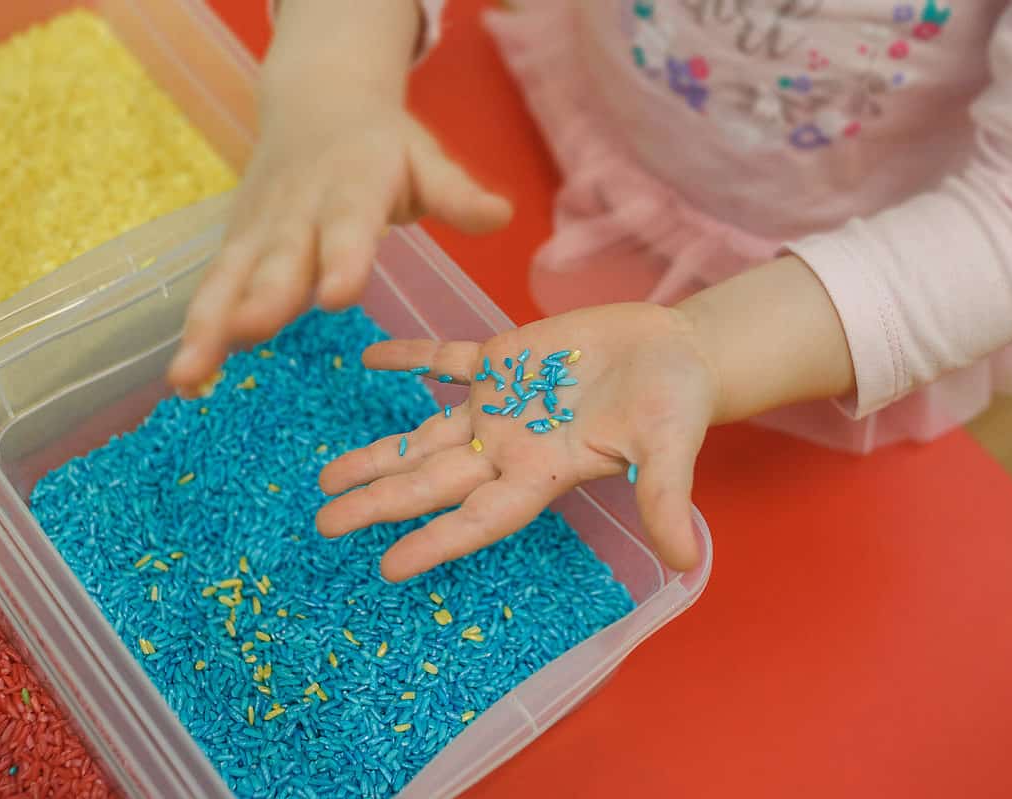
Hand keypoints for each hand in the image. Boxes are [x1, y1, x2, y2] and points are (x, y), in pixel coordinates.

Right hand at [166, 91, 511, 393]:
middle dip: (263, 298)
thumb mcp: (424, 159)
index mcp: (351, 186)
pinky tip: (183, 378)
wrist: (315, 102)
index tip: (337, 295)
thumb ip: (457, 195)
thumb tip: (502, 216)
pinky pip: (213, 290)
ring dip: (208, 326)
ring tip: (187, 375)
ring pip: (230, 279)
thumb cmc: (381, 145)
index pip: (348, 224)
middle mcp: (298, 211)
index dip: (342, 258)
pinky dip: (196, 331)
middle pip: (279, 257)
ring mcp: (259, 230)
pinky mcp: (235, 246)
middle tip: (250, 333)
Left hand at [316, 303, 717, 580]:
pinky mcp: (502, 359)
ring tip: (325, 476)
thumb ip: (663, 496)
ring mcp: (499, 405)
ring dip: (378, 452)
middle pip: (433, 482)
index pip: (479, 517)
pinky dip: (410, 357)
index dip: (436, 541)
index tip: (387, 566)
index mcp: (542, 473)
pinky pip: (444, 359)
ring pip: (425, 434)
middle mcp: (508, 447)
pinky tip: (370, 357)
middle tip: (325, 523)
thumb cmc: (677, 404)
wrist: (674, 353)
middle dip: (379, 501)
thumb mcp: (670, 446)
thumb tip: (686, 562)